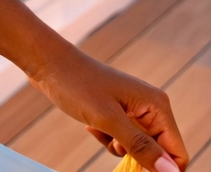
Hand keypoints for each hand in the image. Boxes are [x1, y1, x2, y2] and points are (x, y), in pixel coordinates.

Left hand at [30, 45, 185, 171]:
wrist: (46, 62)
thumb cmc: (75, 84)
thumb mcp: (108, 119)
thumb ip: (141, 146)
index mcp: (156, 107)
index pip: (176, 152)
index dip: (161, 168)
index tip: (134, 168)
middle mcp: (150, 107)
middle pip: (156, 151)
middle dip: (135, 155)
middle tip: (111, 142)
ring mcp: (133, 109)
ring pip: (136, 147)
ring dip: (118, 147)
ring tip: (98, 128)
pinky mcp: (116, 112)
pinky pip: (120, 138)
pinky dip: (106, 138)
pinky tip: (90, 125)